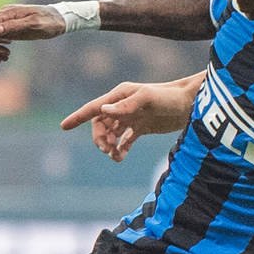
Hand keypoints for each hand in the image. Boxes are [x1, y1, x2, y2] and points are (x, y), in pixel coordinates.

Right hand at [0, 4, 67, 62]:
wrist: (58, 19)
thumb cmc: (48, 21)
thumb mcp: (34, 25)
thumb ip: (13, 27)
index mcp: (7, 13)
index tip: (6, 47)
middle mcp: (2, 17)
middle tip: (4, 56)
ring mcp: (3, 23)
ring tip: (5, 58)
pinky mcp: (6, 30)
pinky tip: (5, 56)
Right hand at [60, 79, 197, 161]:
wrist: (190, 104)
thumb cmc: (169, 97)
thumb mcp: (147, 99)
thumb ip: (126, 105)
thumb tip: (103, 111)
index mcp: (120, 96)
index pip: (94, 108)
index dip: (78, 117)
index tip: (63, 126)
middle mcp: (123, 106)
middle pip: (100, 125)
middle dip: (99, 138)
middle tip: (107, 149)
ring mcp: (131, 118)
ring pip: (111, 134)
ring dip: (109, 146)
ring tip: (115, 155)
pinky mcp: (141, 128)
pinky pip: (125, 141)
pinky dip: (120, 150)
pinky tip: (120, 158)